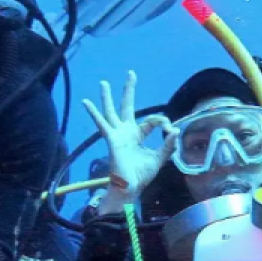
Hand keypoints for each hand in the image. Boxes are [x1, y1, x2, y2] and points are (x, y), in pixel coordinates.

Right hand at [83, 71, 177, 214]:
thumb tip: (176, 131)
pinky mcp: (112, 139)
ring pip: (112, 111)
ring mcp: (118, 134)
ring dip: (108, 97)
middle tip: (131, 73)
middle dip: (129, 90)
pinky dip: (94, 113)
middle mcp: (126, 131)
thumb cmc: (142, 175)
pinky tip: (86, 102)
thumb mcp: (159, 158)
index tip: (171, 130)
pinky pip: (102, 124)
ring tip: (104, 82)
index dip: (163, 122)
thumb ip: (167, 145)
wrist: (131, 187)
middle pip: (127, 106)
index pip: (152, 121)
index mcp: (138, 135)